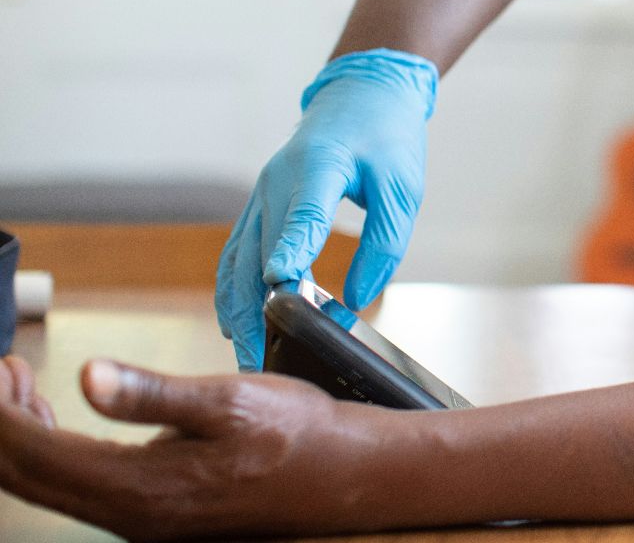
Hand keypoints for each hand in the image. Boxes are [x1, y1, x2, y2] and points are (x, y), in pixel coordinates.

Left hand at [0, 356, 376, 540]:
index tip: (0, 368)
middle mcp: (130, 515)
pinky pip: (78, 486)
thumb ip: (152, 392)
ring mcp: (139, 519)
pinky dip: (53, 449)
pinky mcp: (152, 511)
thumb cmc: (297, 434)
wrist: (345, 474)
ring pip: (49, 485)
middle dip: (2, 423)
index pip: (34, 454)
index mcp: (141, 488)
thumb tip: (88, 376)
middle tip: (3, 372)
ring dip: (23, 436)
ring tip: (20, 388)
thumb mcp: (229, 399)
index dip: (1, 412)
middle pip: (27, 477)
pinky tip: (63, 417)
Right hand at [217, 49, 437, 369]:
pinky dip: (234, 290)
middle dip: (255, 309)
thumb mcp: (403, 188)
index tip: (282, 285)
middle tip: (259, 361)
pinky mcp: (258, 205)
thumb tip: (358, 298)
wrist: (361, 93)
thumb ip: (384, 242)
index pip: (304, 216)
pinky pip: (236, 253)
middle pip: (257, 252)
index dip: (292, 250)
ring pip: (236, 260)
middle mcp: (277, 183)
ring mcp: (260, 194)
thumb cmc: (387, 137)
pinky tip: (238, 323)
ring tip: (245, 355)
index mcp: (319, 168)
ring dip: (237, 308)